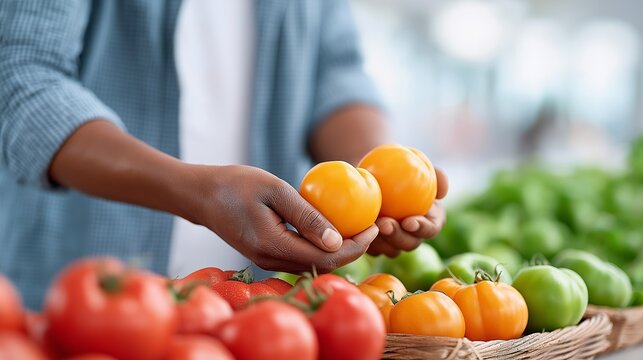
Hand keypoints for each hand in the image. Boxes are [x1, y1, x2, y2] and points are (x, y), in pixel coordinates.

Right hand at [188, 165, 378, 272]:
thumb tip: (337, 242)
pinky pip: (301, 256)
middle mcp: (271, 261)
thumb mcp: (274, 190)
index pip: (326, 257)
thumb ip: (306, 216)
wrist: (201, 195)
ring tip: (359, 226)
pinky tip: (332, 229)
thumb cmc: (236, 184)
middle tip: (373, 225)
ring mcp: (268, 261)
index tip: (374, 226)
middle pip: (323, 265)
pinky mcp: (267, 255)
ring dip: (339, 249)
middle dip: (353, 250)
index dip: (355, 246)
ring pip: (313, 263)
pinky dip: (321, 246)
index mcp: (273, 246)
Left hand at [367, 168, 448, 256]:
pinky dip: (365, 241)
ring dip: (382, 242)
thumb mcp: (417, 163)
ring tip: (371, 225)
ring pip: (391, 250)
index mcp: (429, 219)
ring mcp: (394, 241)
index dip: (422, 229)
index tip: (409, 221)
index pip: (431, 229)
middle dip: (399, 237)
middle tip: (385, 224)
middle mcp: (413, 234)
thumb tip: (443, 190)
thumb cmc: (402, 166)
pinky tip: (357, 229)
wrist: (375, 172)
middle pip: (410, 244)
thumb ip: (434, 174)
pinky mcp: (376, 243)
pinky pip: (371, 248)